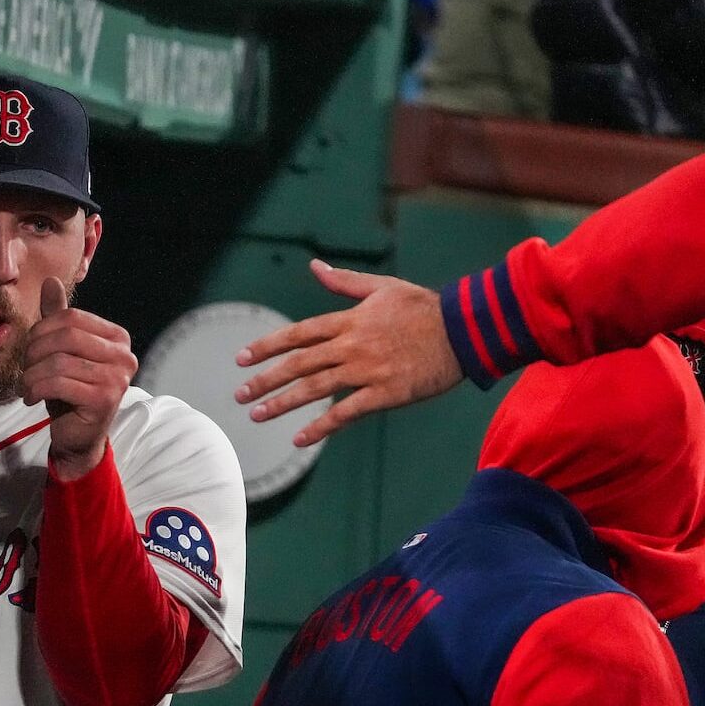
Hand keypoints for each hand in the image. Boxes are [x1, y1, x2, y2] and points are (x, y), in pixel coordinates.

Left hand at [21, 277, 136, 480]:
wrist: (77, 436)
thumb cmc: (69, 391)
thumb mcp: (60, 351)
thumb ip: (57, 318)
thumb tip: (50, 281)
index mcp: (117, 338)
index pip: (71, 317)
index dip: (42, 330)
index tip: (30, 351)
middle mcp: (124, 355)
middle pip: (66, 336)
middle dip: (35, 351)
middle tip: (26, 369)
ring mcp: (118, 378)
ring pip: (59, 361)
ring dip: (32, 374)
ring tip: (27, 386)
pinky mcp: (105, 400)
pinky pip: (59, 384)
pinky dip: (37, 389)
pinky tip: (32, 398)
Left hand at [234, 259, 463, 445]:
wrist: (464, 331)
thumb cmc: (424, 308)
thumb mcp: (382, 287)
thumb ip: (344, 282)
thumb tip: (315, 266)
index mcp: (350, 320)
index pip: (298, 334)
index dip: (267, 346)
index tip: (242, 358)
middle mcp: (352, 346)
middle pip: (299, 363)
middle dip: (265, 379)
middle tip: (240, 394)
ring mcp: (367, 371)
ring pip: (316, 389)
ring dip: (283, 403)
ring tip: (258, 415)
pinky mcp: (385, 393)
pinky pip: (346, 413)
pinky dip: (321, 427)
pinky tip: (300, 439)